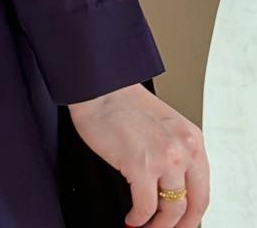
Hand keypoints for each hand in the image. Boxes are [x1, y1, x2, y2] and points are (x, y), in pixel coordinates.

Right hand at [67, 83, 209, 225]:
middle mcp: (184, 150)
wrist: (99, 87)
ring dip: (157, 226)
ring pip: (170, 211)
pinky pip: (145, 208)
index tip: (182, 222)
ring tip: (145, 226)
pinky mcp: (141, 166)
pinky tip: (131, 218)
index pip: (203, 190)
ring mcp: (165, 159)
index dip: (192, 213)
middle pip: (192, 205)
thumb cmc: (123, 103)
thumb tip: (172, 189)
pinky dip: (138, 219)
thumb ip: (174, 152)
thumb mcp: (163, 126)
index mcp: (192, 138)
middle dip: (179, 225)